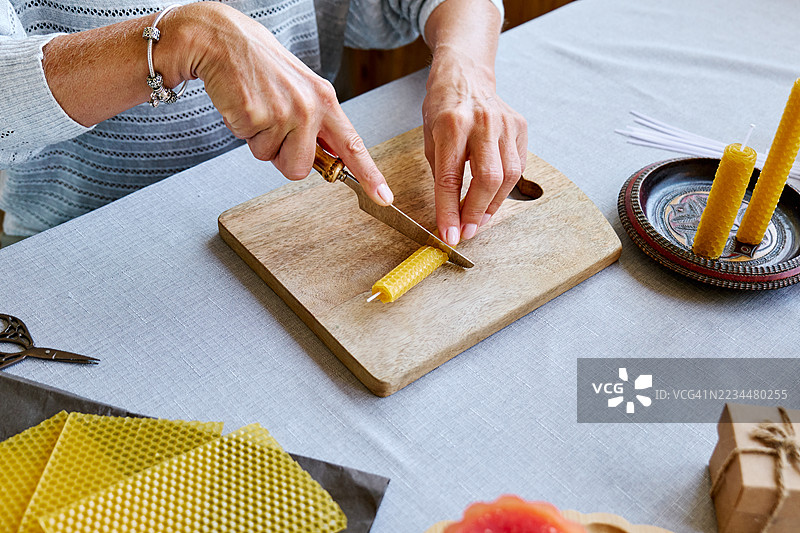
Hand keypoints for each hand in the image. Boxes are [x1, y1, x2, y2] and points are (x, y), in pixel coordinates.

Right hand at [172, 2, 392, 204]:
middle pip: (300, 168)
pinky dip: (240, 129)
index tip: (383, 197)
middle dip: (283, 158)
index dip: (369, 175)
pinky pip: (248, 144)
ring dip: (259, 142)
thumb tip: (323, 157)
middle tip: (273, 129)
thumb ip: (316, 124)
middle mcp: (309, 107)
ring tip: (257, 110)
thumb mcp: (300, 89)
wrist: (224, 39)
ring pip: (271, 159)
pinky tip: (243, 104)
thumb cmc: (260, 65)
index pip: (353, 145)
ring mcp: (284, 112)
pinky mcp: (256, 115)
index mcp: (325, 99)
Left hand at [423, 47, 526, 245]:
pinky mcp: (520, 126)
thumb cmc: (443, 108)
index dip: (449, 212)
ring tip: (478, 219)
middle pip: (487, 180)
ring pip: (508, 177)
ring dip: (492, 205)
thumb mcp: (430, 138)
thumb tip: (449, 214)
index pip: (450, 179)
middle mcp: (482, 122)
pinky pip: (517, 167)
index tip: (449, 235)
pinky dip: (504, 188)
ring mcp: (505, 123)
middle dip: (475, 212)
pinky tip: (491, 196)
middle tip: (466, 231)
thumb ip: (441, 175)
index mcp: (452, 125)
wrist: (465, 74)